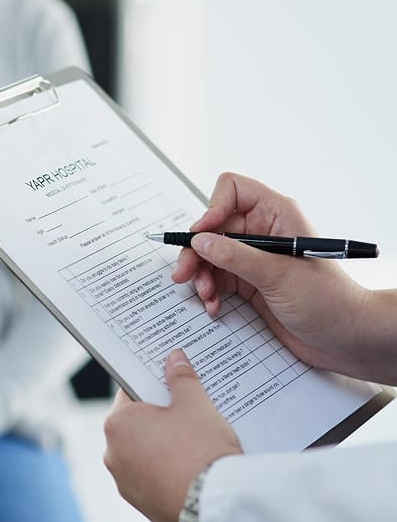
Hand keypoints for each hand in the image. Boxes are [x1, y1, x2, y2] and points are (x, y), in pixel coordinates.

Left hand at [104, 349, 241, 521]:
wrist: (216, 504)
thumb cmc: (201, 453)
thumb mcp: (195, 404)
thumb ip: (181, 379)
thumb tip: (174, 359)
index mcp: (117, 423)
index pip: (130, 392)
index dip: (153, 384)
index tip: (168, 383)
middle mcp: (113, 453)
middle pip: (137, 422)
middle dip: (160, 416)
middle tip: (187, 412)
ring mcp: (125, 480)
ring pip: (144, 450)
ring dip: (163, 444)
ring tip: (193, 441)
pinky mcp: (141, 500)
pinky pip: (152, 474)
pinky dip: (167, 468)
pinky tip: (190, 465)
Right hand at [171, 172, 394, 383]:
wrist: (345, 338)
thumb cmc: (329, 301)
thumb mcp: (278, 275)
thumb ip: (236, 256)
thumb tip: (201, 241)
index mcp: (277, 215)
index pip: (232, 190)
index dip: (212, 208)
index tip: (201, 235)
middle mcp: (263, 231)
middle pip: (213, 227)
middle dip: (196, 251)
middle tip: (184, 273)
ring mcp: (254, 257)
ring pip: (210, 254)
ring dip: (201, 275)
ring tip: (206, 294)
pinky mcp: (248, 281)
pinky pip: (216, 277)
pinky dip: (210, 290)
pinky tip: (215, 305)